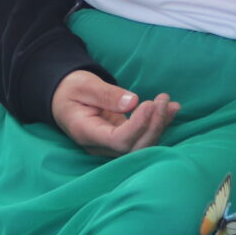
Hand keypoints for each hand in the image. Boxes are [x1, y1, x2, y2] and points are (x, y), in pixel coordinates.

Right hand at [49, 69, 178, 156]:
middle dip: (153, 126)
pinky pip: (143, 139)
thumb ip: (107, 95)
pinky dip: (159, 125)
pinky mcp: (122, 141)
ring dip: (159, 125)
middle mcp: (100, 146)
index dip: (137, 126)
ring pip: (141, 146)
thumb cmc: (72, 90)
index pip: (118, 141)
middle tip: (163, 100)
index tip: (147, 103)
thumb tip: (133, 102)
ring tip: (170, 103)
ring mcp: (111, 146)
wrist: (63, 98)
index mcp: (86, 133)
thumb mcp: (85, 85)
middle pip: (134, 148)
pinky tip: (171, 109)